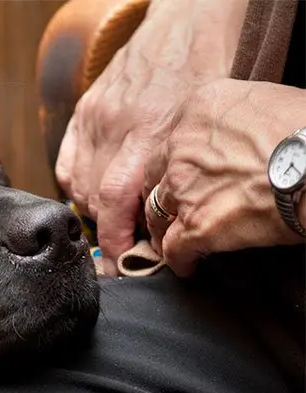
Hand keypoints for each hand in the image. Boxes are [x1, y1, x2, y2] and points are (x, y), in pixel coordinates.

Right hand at [55, 0, 245, 273]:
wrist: (185, 24)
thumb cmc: (204, 76)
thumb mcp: (200, 132)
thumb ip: (174, 175)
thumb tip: (160, 224)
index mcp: (150, 135)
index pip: (115, 201)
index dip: (115, 239)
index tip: (121, 262)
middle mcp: (116, 127)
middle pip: (94, 198)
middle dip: (105, 231)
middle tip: (120, 249)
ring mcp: (94, 118)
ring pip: (76, 184)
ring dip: (90, 210)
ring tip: (110, 218)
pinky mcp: (83, 111)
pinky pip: (65, 162)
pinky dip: (73, 185)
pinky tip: (89, 192)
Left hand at [144, 79, 305, 276]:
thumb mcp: (261, 102)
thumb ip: (232, 119)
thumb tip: (239, 136)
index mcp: (197, 110)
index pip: (172, 140)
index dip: (175, 161)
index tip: (183, 174)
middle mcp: (180, 146)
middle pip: (155, 176)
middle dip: (162, 193)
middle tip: (171, 207)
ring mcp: (184, 187)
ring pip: (156, 212)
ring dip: (162, 228)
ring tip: (172, 238)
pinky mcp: (196, 225)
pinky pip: (173, 249)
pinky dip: (179, 260)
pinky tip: (188, 266)